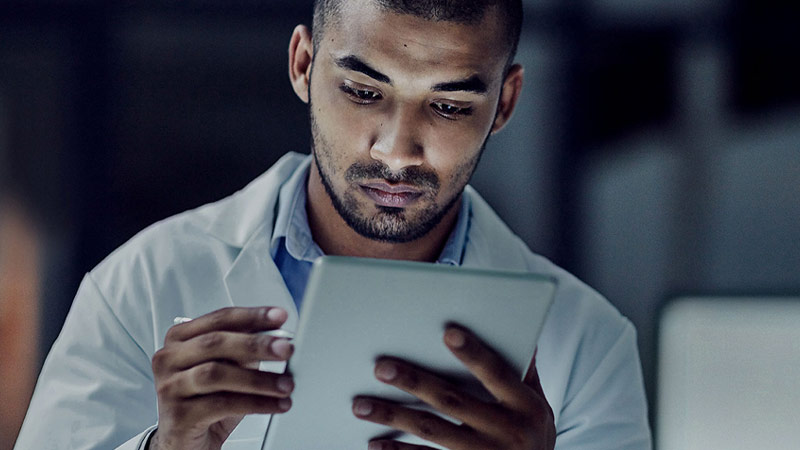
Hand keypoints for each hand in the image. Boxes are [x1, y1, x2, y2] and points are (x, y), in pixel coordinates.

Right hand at [149, 307, 294, 449]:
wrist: (185, 442)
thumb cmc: (207, 400)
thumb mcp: (227, 369)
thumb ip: (244, 351)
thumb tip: (278, 340)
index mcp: (180, 338)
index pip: (219, 319)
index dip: (252, 316)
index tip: (279, 316)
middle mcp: (168, 359)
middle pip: (215, 343)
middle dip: (256, 344)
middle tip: (286, 348)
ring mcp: (169, 387)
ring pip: (217, 374)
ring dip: (259, 379)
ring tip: (286, 384)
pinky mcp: (178, 415)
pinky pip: (222, 404)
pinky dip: (255, 403)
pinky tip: (275, 404)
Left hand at [352, 325, 554, 449]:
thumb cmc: (534, 438)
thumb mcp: (539, 406)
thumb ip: (525, 373)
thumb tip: (519, 333)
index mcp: (524, 406)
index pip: (496, 374)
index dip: (474, 353)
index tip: (448, 333)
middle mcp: (505, 432)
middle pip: (452, 402)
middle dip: (414, 382)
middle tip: (380, 367)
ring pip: (431, 432)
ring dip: (393, 417)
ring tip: (360, 405)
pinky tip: (375, 443)